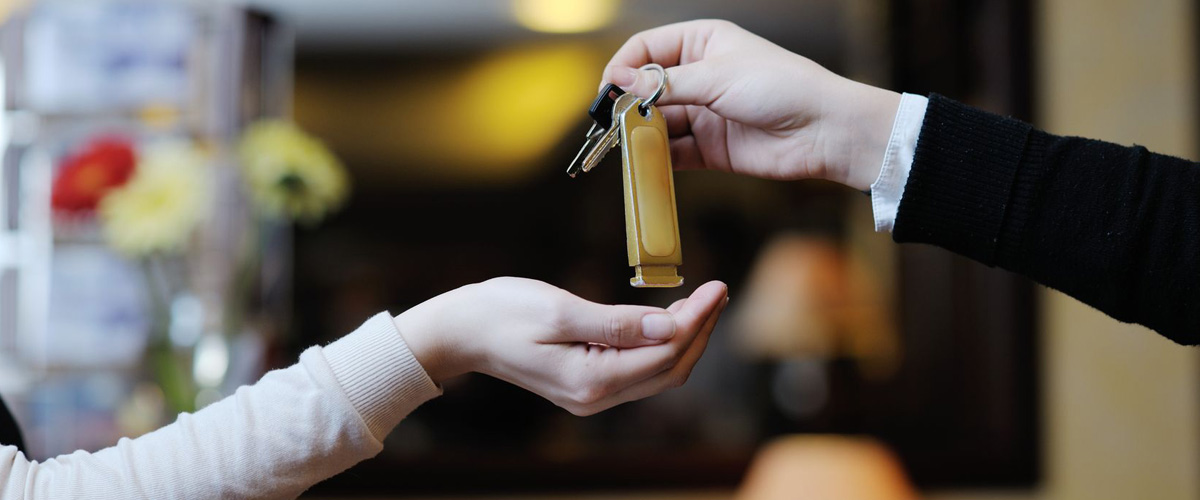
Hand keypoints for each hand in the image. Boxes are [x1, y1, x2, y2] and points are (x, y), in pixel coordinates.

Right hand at [395, 277, 728, 415]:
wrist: (460, 332)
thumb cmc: (501, 313)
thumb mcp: (560, 309)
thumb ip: (618, 322)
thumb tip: (670, 325)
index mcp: (592, 379)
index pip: (666, 352)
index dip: (697, 320)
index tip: (717, 285)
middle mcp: (597, 397)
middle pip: (670, 368)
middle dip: (700, 330)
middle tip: (718, 290)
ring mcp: (592, 395)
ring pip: (658, 372)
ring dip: (685, 338)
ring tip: (703, 300)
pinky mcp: (587, 384)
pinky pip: (638, 369)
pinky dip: (661, 344)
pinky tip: (669, 318)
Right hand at [601, 20, 900, 190]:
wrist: (824, 130)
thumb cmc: (781, 87)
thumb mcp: (718, 77)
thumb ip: (666, 84)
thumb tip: (620, 81)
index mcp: (702, 43)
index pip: (647, 49)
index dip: (624, 67)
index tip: (609, 90)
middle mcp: (700, 76)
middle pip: (647, 89)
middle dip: (628, 105)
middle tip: (610, 123)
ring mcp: (705, 113)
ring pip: (658, 123)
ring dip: (640, 134)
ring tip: (626, 145)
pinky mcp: (711, 148)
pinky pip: (674, 153)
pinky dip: (657, 159)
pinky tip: (646, 163)